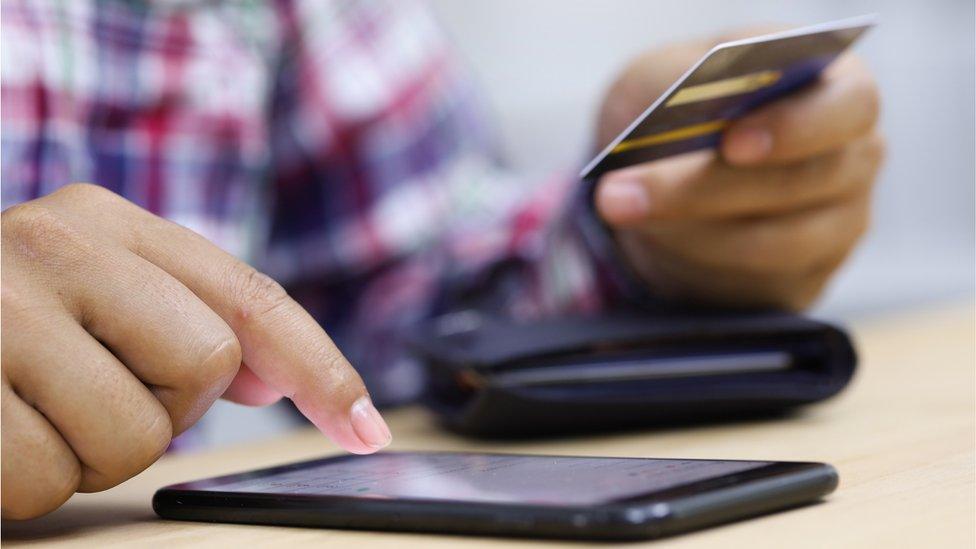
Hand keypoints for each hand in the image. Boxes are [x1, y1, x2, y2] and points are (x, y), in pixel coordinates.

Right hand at [1, 184, 391, 518]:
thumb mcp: (91, 295)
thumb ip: (187, 318)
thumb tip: (281, 377)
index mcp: (105, 220)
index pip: (249, 296)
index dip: (321, 366)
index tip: (369, 428)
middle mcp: (54, 244)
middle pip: (203, 368)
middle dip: (162, 408)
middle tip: (91, 388)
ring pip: (132, 439)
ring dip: (90, 452)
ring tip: (31, 411)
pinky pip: (46, 480)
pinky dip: (26, 481)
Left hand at [593, 31, 883, 309]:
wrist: (662, 162)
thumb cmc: (680, 103)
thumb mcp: (668, 73)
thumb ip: (681, 80)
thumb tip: (688, 115)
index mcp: (839, 91)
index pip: (848, 108)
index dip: (794, 128)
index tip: (731, 143)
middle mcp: (853, 161)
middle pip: (802, 185)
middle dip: (703, 191)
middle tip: (619, 192)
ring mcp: (837, 228)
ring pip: (773, 246)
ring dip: (686, 232)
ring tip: (619, 210)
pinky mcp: (801, 281)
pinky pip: (751, 285)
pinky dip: (691, 263)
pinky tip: (649, 238)